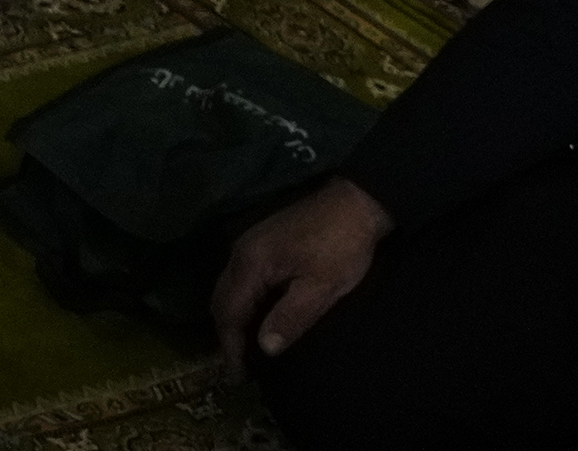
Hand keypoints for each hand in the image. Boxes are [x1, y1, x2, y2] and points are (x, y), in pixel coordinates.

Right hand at [212, 178, 391, 363]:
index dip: (230, 346)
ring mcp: (250, 243)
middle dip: (226, 334)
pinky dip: (243, 302)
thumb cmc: (340, 247)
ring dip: (233, 318)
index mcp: (251, 264)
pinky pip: (240, 278)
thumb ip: (290, 317)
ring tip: (246, 345)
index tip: (237, 374)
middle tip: (239, 365)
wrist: (356, 201)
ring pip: (229, 288)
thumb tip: (264, 348)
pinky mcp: (262, 242)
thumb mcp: (321, 287)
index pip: (229, 312)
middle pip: (221, 298)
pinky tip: (257, 316)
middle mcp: (241, 252)